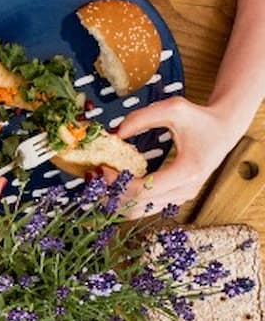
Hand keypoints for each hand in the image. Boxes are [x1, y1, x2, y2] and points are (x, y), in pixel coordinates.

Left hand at [116, 98, 242, 214]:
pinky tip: (119, 184)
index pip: (143, 190)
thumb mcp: (174, 108)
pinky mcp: (179, 198)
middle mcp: (187, 189)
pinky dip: (128, 200)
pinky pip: (147, 208)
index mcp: (187, 171)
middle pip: (137, 205)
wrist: (224, 130)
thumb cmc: (200, 119)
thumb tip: (115, 134)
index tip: (104, 167)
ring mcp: (183, 197)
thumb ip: (142, 117)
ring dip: (117, 200)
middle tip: (97, 175)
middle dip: (112, 192)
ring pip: (140, 212)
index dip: (117, 182)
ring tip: (104, 181)